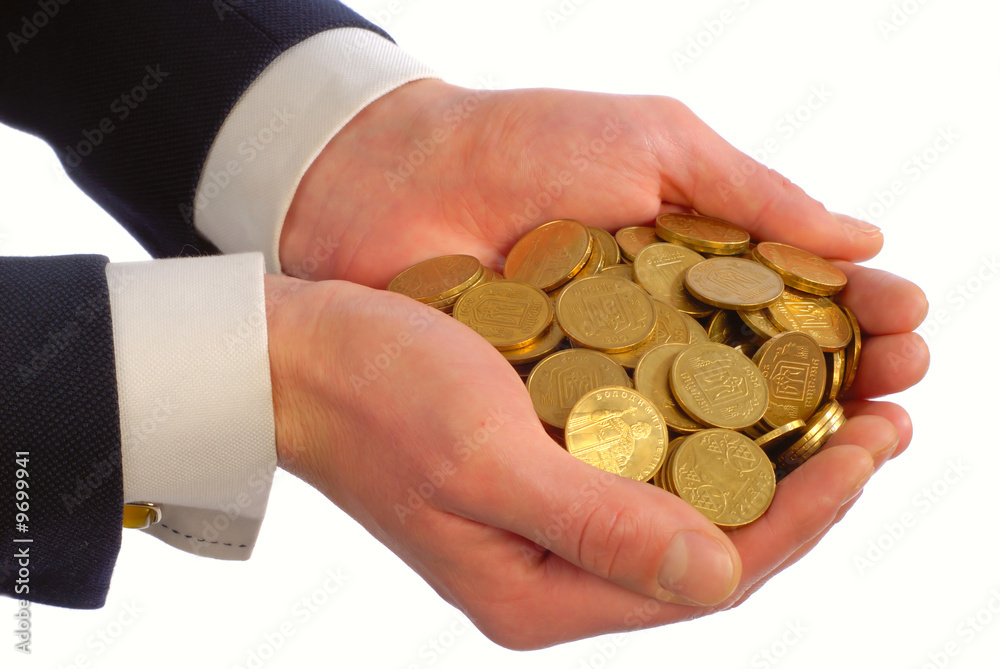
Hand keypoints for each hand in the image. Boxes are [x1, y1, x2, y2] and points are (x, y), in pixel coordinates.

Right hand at [272, 80, 929, 646]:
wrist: (300, 356)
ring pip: (691, 500)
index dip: (800, 514)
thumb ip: (595, 526)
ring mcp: (553, 520)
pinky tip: (754, 388)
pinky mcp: (549, 471)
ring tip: (846, 401)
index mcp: (537, 591)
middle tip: (887, 415)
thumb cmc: (374, 395)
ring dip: (771, 454)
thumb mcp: (482, 458)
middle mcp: (554, 569)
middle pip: (712, 541)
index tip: (869, 445)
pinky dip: (711, 429)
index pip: (704, 574)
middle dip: (807, 485)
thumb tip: (720, 577)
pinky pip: (653, 462)